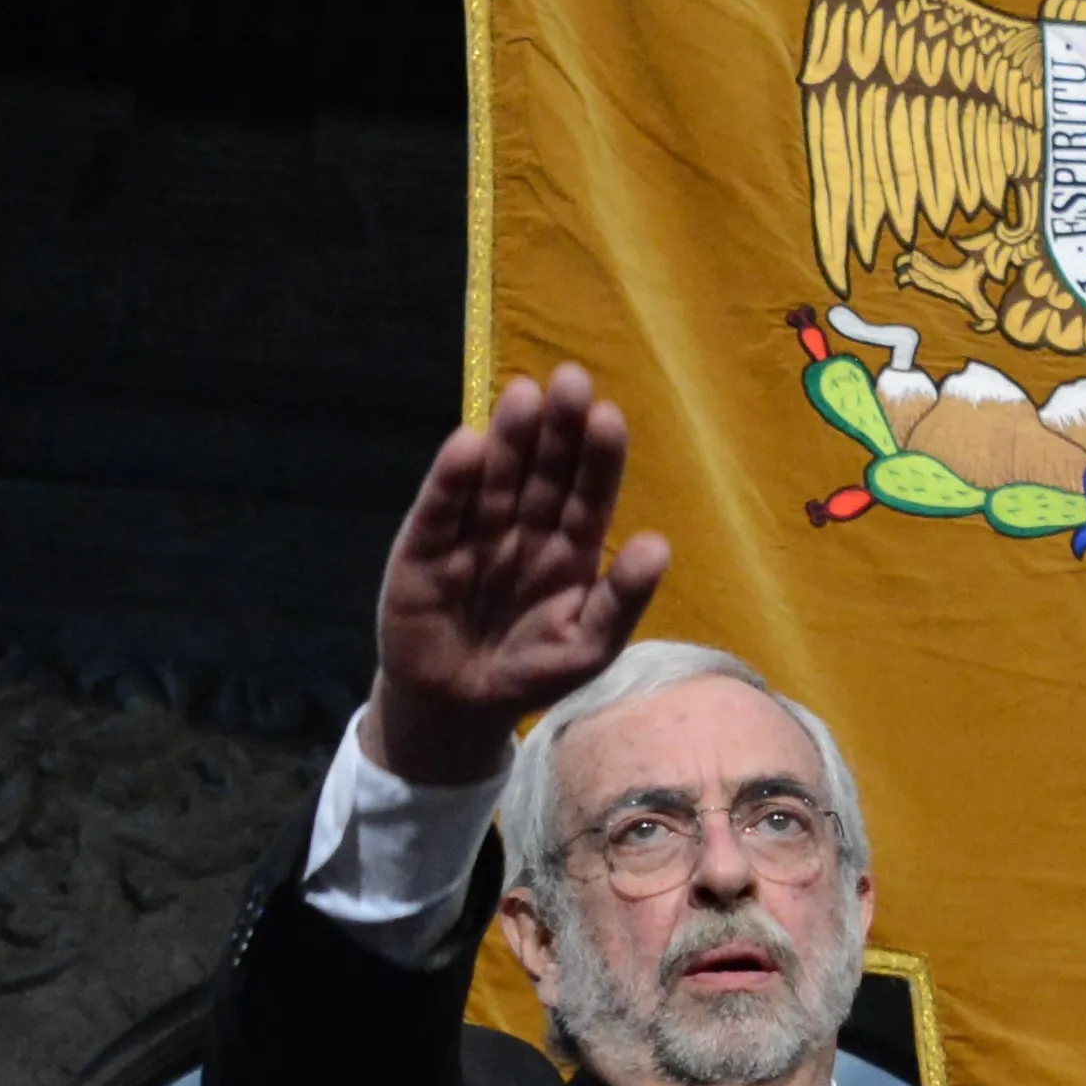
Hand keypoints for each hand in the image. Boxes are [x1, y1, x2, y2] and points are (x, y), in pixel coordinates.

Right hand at [365, 361, 672, 784]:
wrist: (459, 704)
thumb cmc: (534, 671)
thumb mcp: (589, 645)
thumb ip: (622, 599)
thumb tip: (659, 544)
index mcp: (571, 548)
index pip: (589, 494)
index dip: (598, 457)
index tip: (608, 416)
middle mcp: (524, 529)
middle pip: (543, 472)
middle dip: (557, 429)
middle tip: (571, 380)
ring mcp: (473, 532)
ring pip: (494, 478)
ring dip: (508, 438)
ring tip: (524, 395)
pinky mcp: (425, 547)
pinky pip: (441, 509)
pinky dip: (451, 479)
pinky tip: (466, 444)